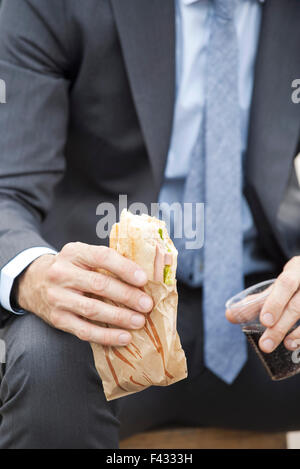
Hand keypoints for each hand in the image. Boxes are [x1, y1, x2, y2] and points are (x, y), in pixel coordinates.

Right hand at [17, 242, 152, 345]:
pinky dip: (106, 336)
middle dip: (127, 296)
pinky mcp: (57, 319)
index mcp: (73, 252)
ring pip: (92, 309)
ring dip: (119, 317)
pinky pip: (84, 330)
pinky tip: (124, 338)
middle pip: (99, 285)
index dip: (124, 268)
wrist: (33, 282)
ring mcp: (57, 297)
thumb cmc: (70, 268)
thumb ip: (106, 261)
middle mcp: (62, 273)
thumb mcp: (82, 255)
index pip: (102, 257)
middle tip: (147, 304)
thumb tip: (142, 276)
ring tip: (139, 321)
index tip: (143, 279)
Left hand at [227, 256, 299, 352]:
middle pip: (297, 305)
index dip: (275, 302)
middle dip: (281, 326)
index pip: (286, 283)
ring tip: (286, 345)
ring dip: (298, 334)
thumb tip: (230, 316)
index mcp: (297, 269)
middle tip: (265, 344)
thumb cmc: (296, 282)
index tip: (264, 321)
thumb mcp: (279, 286)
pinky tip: (297, 345)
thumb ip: (256, 301)